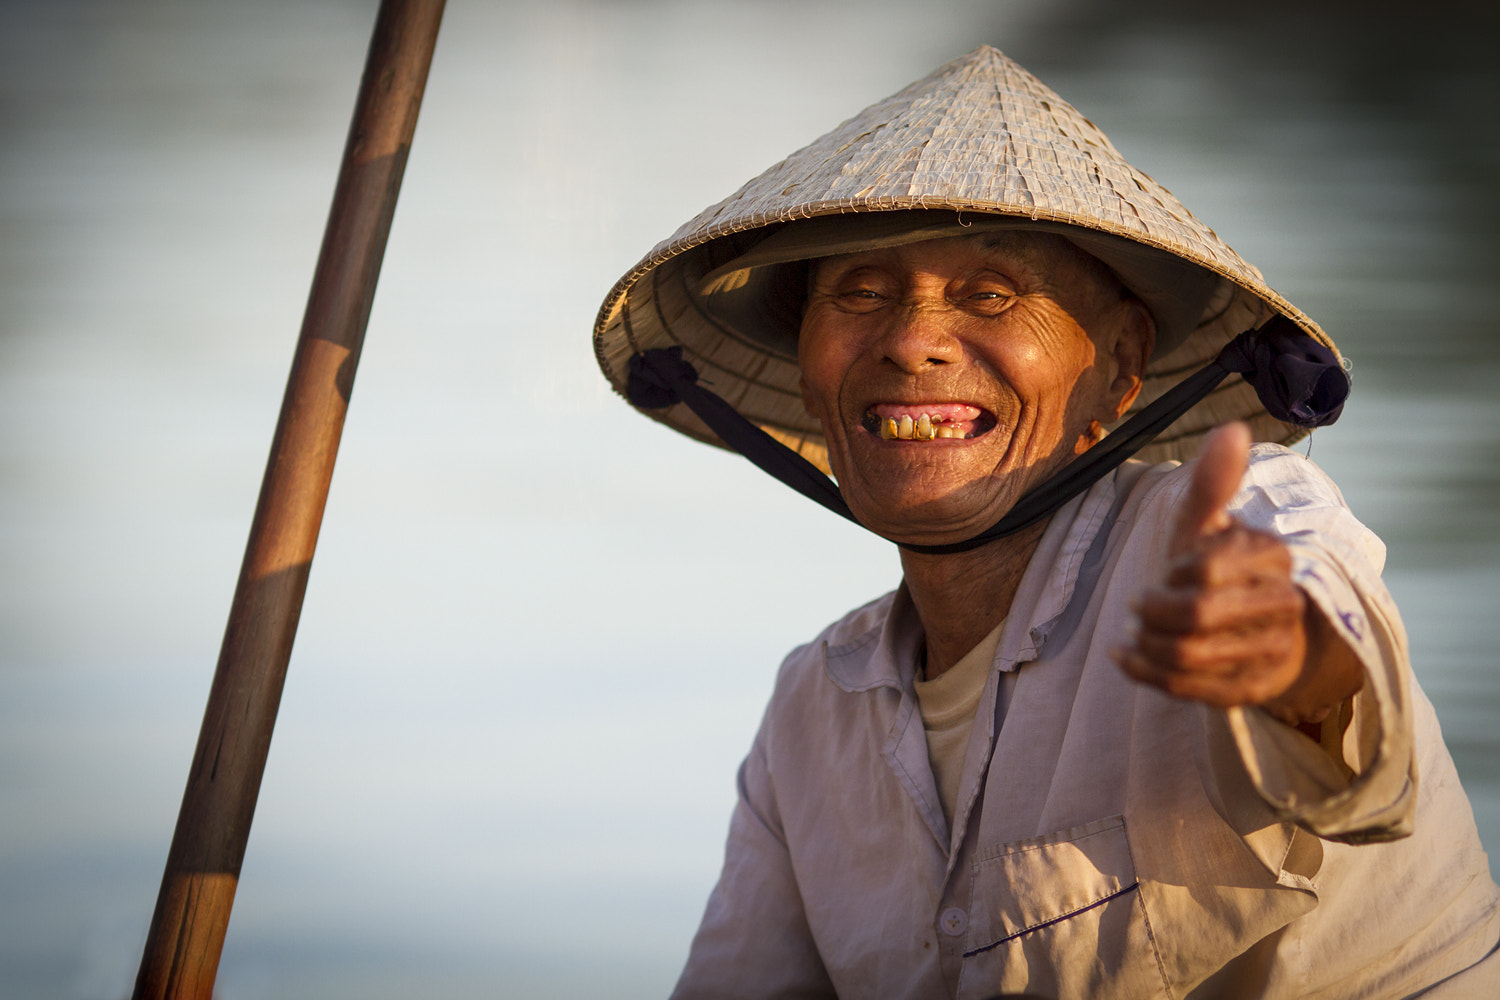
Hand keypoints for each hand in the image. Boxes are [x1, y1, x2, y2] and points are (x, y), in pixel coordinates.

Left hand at [1114, 423, 1358, 725]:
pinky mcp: (1252, 689)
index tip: (1166, 570)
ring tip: (1135, 631)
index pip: (1204, 567)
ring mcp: (1271, 652)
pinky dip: (1144, 671)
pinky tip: (1124, 656)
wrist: (1254, 626)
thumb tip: (1233, 428)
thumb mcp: (1209, 525)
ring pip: (1188, 655)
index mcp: (1273, 557)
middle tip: (1138, 605)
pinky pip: (1189, 688)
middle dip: (1153, 611)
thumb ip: (1213, 482)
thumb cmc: (1219, 567)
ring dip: (1146, 642)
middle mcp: (1281, 606)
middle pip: (1196, 616)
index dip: (1172, 572)